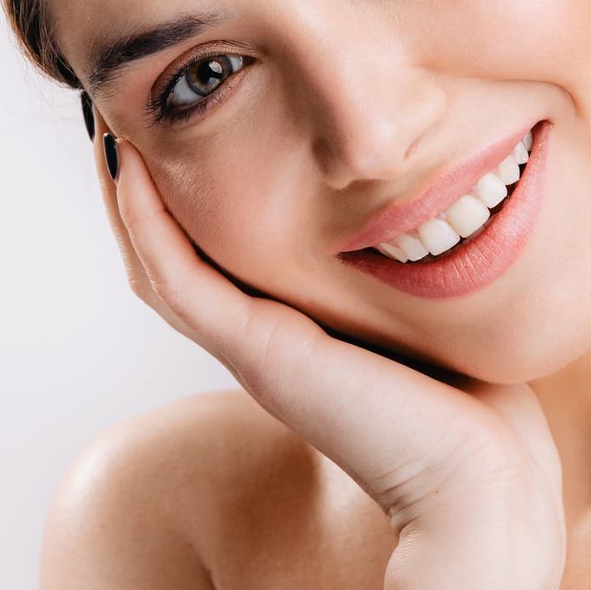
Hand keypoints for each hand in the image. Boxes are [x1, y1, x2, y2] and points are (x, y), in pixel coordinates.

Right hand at [93, 130, 563, 559]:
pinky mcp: (258, 353)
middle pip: (168, 256)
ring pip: (154, 264)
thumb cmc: (480, 406)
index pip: (216, 256)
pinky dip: (145, 221)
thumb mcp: (436, 310)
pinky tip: (129, 166)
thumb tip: (455, 202)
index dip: (187, 194)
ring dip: (125, 196)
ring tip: (108, 125)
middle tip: (120, 109)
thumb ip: (419, 267)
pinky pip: (175, 278)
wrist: (482, 480)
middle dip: (142, 186)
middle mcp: (262, 340)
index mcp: (296, 333)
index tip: (182, 123)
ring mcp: (252, 348)